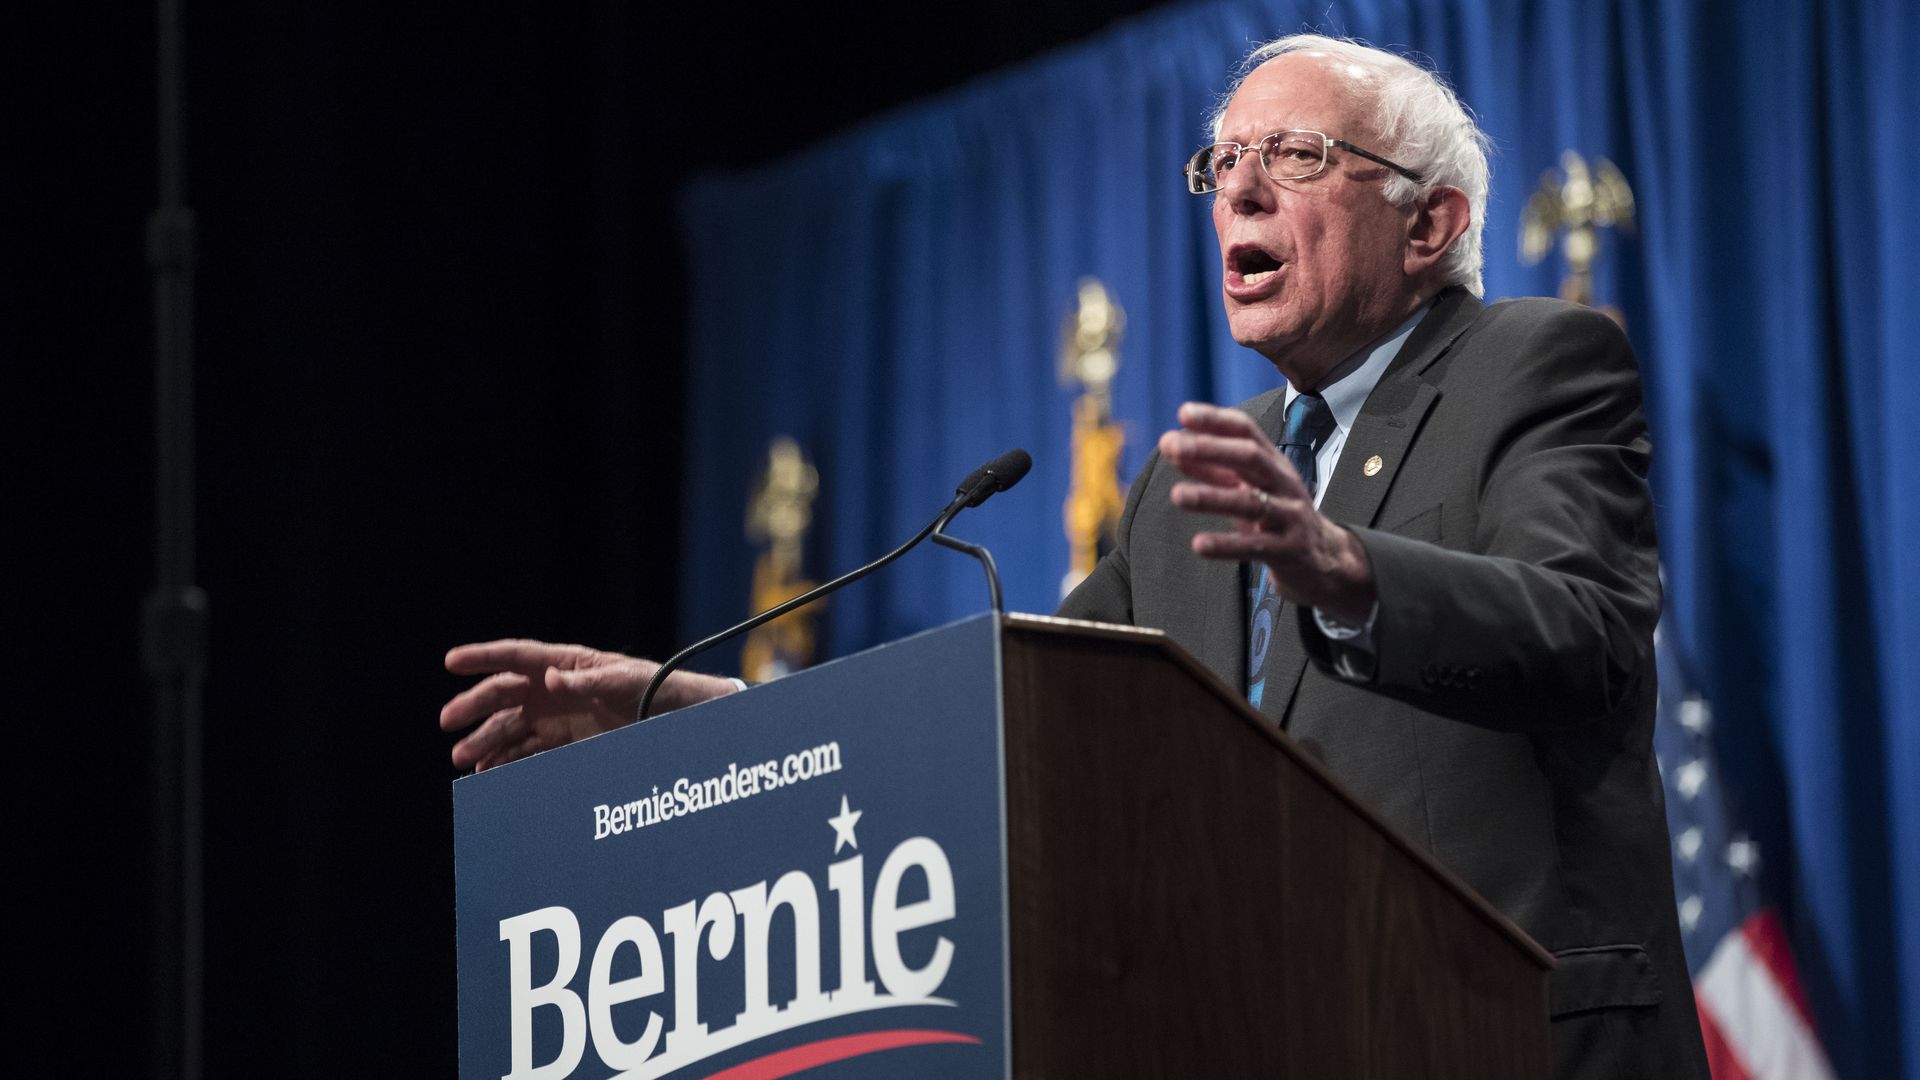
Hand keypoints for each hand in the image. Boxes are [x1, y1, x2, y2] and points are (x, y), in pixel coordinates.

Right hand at [439, 640, 735, 770]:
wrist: (679, 718)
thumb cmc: (656, 687)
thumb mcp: (625, 681)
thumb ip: (588, 681)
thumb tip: (549, 678)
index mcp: (565, 663)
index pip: (516, 657)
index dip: (482, 657)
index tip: (450, 662)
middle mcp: (554, 688)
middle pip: (503, 694)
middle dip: (473, 707)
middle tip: (448, 724)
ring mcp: (558, 715)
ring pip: (511, 726)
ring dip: (486, 741)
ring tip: (464, 759)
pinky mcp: (566, 742)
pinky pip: (528, 751)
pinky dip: (506, 761)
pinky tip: (489, 773)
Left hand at [1157, 401, 1375, 623]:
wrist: (1324, 561)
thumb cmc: (1277, 517)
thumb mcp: (1247, 490)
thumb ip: (1213, 471)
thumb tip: (1172, 449)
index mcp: (1273, 463)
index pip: (1247, 432)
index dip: (1217, 420)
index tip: (1184, 412)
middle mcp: (1284, 483)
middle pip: (1251, 458)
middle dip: (1211, 449)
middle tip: (1172, 446)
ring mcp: (1290, 516)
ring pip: (1252, 501)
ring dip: (1212, 497)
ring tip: (1177, 495)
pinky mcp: (1289, 550)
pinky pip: (1256, 546)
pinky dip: (1227, 545)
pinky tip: (1199, 544)